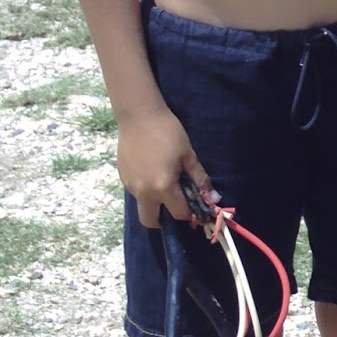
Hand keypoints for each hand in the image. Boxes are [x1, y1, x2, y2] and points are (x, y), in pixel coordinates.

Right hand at [116, 105, 214, 227]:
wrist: (138, 115)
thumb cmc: (167, 131)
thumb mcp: (188, 154)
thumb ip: (199, 178)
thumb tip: (213, 199)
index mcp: (162, 187)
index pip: (178, 213)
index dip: (190, 213)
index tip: (196, 206)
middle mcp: (143, 192)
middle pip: (151, 221)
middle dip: (164, 219)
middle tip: (175, 205)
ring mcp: (130, 186)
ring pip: (142, 206)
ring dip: (154, 203)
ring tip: (165, 182)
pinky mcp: (122, 178)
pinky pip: (136, 192)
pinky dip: (145, 190)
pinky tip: (152, 171)